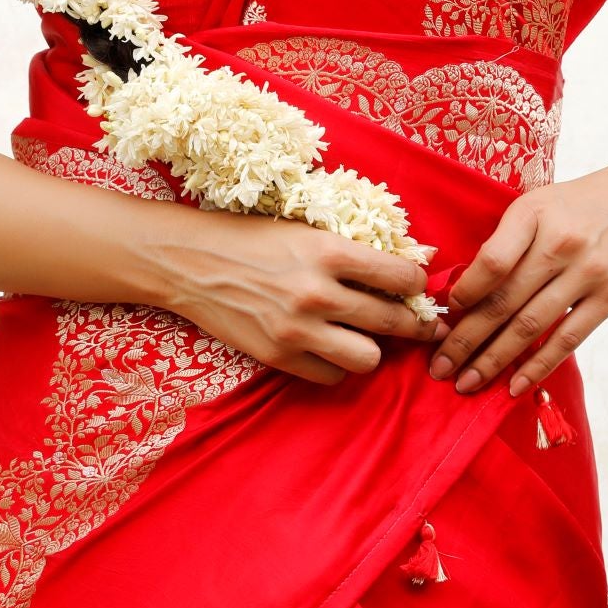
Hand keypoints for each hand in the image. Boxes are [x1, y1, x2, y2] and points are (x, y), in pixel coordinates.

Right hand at [165, 209, 438, 386]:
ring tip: (362, 336)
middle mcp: (318, 293)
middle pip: (393, 322)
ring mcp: (298, 330)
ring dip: (371, 349)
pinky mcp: (279, 357)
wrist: (190, 262)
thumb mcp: (305, 231)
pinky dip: (335, 366)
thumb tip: (402, 268)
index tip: (415, 287)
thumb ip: (350, 251)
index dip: (416, 284)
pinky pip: (331, 377)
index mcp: (329, 251)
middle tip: (416, 324)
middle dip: (413, 325)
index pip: (401, 276)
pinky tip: (327, 347)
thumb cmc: (251, 239)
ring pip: (368, 359)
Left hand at [427, 161, 607, 395]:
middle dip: (466, 340)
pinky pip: (568, 339)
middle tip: (439, 368)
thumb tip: (466, 292)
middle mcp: (561, 243)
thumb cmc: (582, 204)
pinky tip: (515, 385)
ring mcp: (589, 272)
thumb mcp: (539, 204)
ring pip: (531, 326)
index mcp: (534, 214)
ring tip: (467, 383)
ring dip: (494, 359)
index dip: (464, 294)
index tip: (444, 317)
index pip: (490, 263)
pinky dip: (538, 365)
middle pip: (504, 301)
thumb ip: (507, 242)